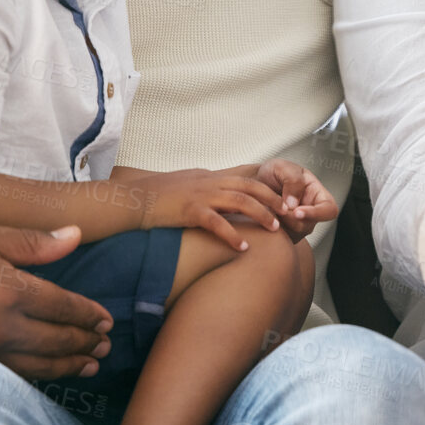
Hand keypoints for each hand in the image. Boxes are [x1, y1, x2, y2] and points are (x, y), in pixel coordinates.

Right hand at [0, 220, 114, 380]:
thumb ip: (31, 242)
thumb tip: (75, 236)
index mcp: (6, 290)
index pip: (62, 307)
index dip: (88, 315)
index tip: (105, 320)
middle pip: (54, 341)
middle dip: (84, 343)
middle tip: (105, 346)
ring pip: (33, 365)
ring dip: (65, 366)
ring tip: (87, 366)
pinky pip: (5, 375)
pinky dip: (32, 377)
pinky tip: (43, 376)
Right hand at [142, 168, 290, 249]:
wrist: (135, 199)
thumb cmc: (161, 195)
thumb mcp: (190, 184)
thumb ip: (209, 186)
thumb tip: (226, 193)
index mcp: (212, 176)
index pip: (247, 179)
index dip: (268, 189)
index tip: (284, 200)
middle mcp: (210, 182)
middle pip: (250, 187)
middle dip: (273, 200)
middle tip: (289, 214)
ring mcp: (201, 195)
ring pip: (240, 201)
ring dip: (260, 215)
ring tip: (275, 229)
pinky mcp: (190, 211)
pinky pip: (217, 223)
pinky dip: (232, 235)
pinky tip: (243, 247)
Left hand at [251, 158, 337, 241]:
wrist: (256, 182)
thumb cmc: (274, 173)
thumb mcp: (283, 167)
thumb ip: (292, 181)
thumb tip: (293, 204)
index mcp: (318, 195)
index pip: (329, 210)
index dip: (316, 213)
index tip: (296, 211)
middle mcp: (311, 214)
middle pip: (307, 225)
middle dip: (289, 218)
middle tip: (273, 207)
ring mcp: (299, 226)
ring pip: (293, 233)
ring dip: (278, 221)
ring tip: (267, 206)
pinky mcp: (286, 235)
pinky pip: (280, 238)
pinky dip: (270, 227)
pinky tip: (264, 215)